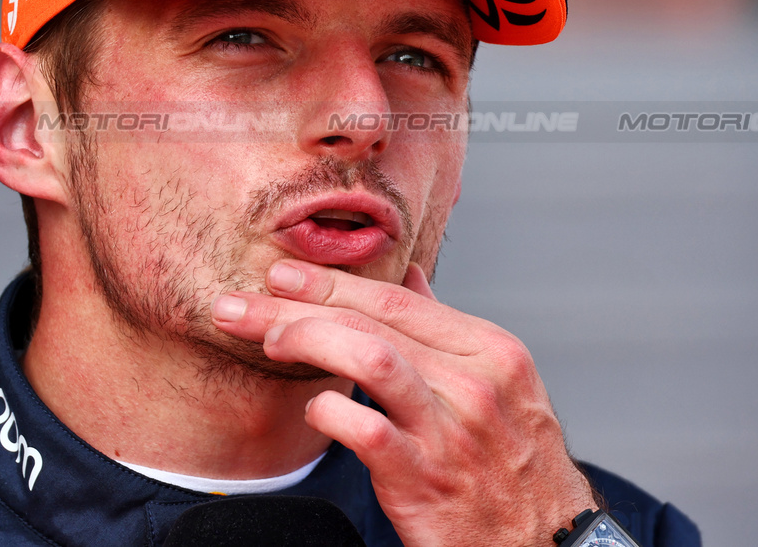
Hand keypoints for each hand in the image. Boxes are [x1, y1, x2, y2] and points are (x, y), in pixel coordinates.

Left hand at [211, 260, 595, 546]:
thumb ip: (446, 332)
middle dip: (299, 305)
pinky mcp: (427, 480)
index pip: (397, 300)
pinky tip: (313, 410)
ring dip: (309, 342)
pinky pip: (366, 431)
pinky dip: (330, 412)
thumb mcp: (500, 385)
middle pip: (373, 323)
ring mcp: (452, 431)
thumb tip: (410, 278)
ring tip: (269, 343)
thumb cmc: (513, 466)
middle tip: (245, 303)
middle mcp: (474, 383)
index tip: (284, 276)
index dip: (333, 283)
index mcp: (490, 350)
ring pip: (369, 359)